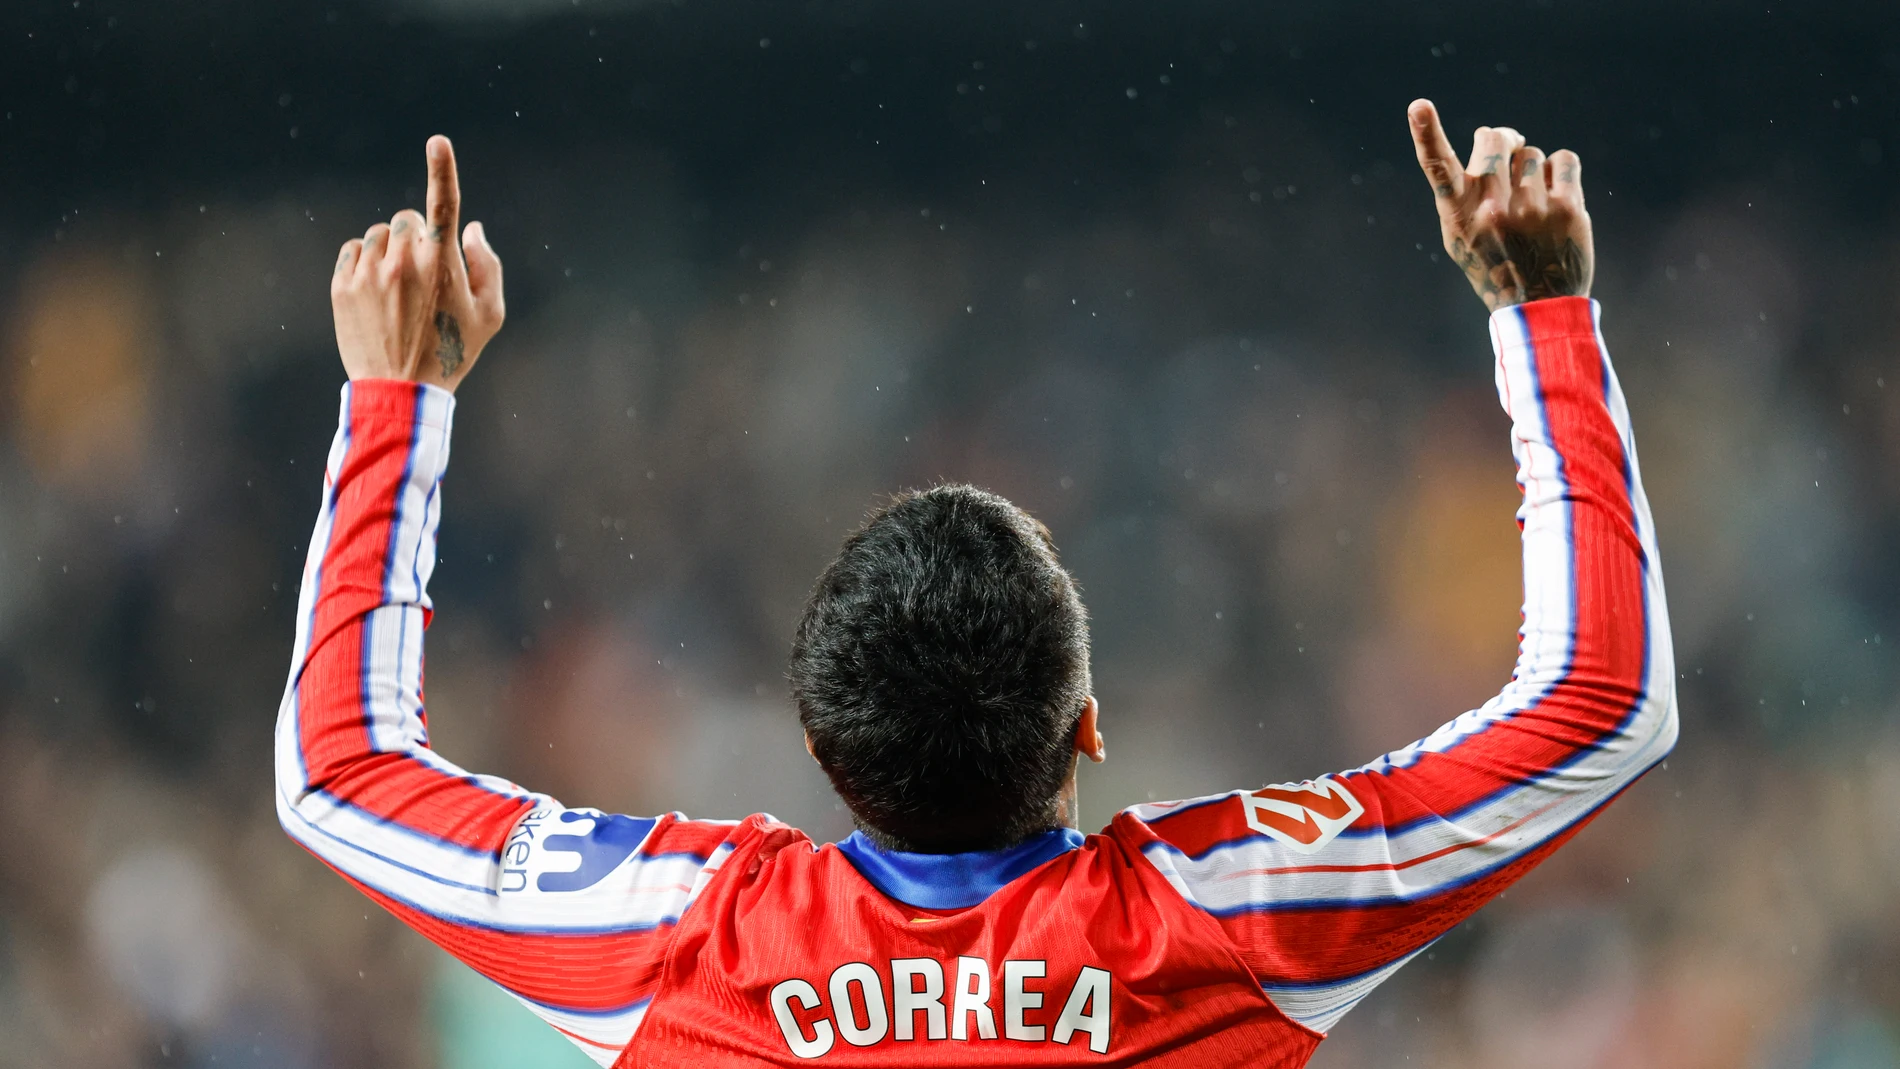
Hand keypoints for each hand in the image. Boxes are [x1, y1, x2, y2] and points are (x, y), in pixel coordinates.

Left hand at [330, 136, 504, 391]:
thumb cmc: (453, 352)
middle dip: (416, 236)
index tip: (438, 142)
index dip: (443, 169)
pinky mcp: (342, 286)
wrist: (400, 390)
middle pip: (406, 218)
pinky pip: (353, 250)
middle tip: (423, 272)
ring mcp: (369, 272)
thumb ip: (488, 265)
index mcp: (442, 264)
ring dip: (389, 249)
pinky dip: (365, 261)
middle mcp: (403, 261)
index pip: (444, 204)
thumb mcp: (489, 315)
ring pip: (378, 234)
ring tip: (398, 288)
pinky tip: (376, 290)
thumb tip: (472, 229)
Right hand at [1408, 99, 1592, 310]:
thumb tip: (1493, 137)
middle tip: (1507, 152)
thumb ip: (1465, 191)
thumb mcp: (1462, 237)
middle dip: (1502, 140)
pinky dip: (1560, 172)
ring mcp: (1531, 208)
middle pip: (1496, 138)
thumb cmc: (1494, 264)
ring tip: (1532, 201)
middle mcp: (1491, 210)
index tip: (1418, 106)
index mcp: (1459, 217)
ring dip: (1531, 168)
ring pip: (1531, 151)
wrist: (1539, 306)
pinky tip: (1555, 197)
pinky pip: (1562, 159)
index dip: (1426, 134)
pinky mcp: (1567, 208)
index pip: (1437, 169)